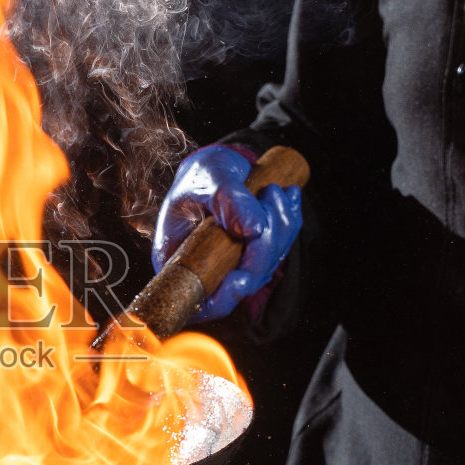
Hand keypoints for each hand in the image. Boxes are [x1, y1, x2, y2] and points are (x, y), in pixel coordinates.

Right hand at [152, 144, 302, 322]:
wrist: (217, 167)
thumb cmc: (202, 173)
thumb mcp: (207, 176)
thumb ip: (226, 198)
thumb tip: (254, 229)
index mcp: (176, 259)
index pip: (196, 298)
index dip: (221, 298)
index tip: (242, 277)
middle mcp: (202, 269)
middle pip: (241, 282)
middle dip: (265, 244)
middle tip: (270, 197)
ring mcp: (230, 266)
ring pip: (265, 267)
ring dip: (280, 228)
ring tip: (275, 190)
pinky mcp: (251, 256)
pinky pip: (278, 252)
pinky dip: (289, 224)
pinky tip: (289, 197)